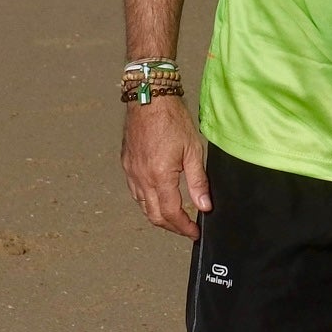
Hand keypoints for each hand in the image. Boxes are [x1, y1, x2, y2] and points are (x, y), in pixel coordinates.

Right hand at [122, 93, 211, 236]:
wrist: (149, 99)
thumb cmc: (171, 119)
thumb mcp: (193, 151)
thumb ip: (198, 182)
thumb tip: (204, 206)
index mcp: (159, 177)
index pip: (171, 213)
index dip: (184, 227)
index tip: (194, 233)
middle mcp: (141, 178)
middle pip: (154, 215)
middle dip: (171, 227)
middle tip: (186, 229)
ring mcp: (131, 172)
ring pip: (142, 206)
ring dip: (158, 216)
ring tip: (175, 217)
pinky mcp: (127, 165)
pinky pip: (135, 192)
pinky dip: (147, 202)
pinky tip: (158, 198)